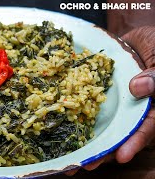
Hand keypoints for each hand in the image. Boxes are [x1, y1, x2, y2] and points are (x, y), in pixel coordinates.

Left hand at [65, 26, 154, 175]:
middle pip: (117, 134)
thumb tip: (137, 89)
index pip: (144, 127)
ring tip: (69, 157)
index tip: (121, 156)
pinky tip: (59, 124)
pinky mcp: (95, 94)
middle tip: (85, 166)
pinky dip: (74, 115)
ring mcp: (111, 104)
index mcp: (150, 106)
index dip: (133, 142)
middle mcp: (128, 109)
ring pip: (99, 125)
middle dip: (102, 152)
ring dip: (85, 140)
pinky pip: (84, 105)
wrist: (137, 40)